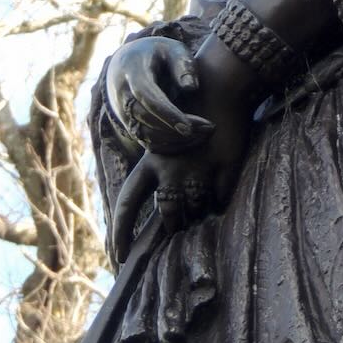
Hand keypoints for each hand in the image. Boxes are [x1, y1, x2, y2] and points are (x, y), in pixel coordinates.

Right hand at [106, 37, 213, 154]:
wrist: (129, 61)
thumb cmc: (159, 54)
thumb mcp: (173, 49)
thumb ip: (183, 64)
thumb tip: (191, 88)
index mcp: (133, 72)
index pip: (146, 96)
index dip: (167, 113)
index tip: (190, 126)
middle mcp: (122, 94)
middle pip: (146, 119)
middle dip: (177, 129)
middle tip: (209, 128)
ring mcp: (122, 112)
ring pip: (145, 135)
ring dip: (175, 140)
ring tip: (205, 134)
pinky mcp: (129, 124)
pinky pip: (146, 141)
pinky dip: (168, 146)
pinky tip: (192, 140)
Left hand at [110, 37, 257, 261]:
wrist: (220, 86)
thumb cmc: (192, 115)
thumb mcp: (167, 144)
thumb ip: (162, 174)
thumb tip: (165, 208)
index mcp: (151, 161)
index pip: (128, 203)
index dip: (121, 232)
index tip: (118, 256)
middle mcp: (171, 167)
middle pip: (168, 212)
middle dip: (175, 224)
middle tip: (180, 225)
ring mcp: (199, 168)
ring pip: (196, 208)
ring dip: (200, 209)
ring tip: (203, 197)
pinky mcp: (224, 166)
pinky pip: (221, 198)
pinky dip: (221, 197)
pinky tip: (222, 184)